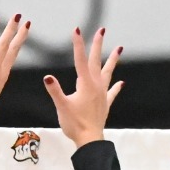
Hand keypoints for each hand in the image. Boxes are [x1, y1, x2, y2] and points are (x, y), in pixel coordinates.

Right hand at [42, 27, 122, 146]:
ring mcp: (102, 94)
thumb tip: (47, 77)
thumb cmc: (74, 124)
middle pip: (96, 61)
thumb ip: (55, 91)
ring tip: (119, 48)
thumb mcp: (62, 106)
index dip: (78, 44)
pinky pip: (112, 92)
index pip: (80, 60)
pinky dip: (116, 87)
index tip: (76, 30)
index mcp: (85, 84)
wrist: (90, 140)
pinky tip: (121, 83)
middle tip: (101, 30)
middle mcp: (96, 86)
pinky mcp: (105, 104)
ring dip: (113, 60)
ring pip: (108, 73)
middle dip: (97, 45)